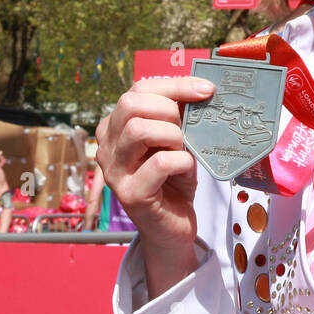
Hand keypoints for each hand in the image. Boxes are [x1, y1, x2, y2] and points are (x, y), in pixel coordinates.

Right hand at [96, 77, 214, 293]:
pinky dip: (182, 162)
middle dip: (169, 109)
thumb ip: (180, 117)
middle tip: (188, 128)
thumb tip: (204, 89)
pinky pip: (160, 162)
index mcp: (116, 127)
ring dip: (173, 135)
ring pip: (140, 130)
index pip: (138, 90)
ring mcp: (114, 171)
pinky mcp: (130, 194)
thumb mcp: (177, 142)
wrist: (173, 227)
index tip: (206, 90)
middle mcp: (107, 146)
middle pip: (131, 104)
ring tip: (184, 151)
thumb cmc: (175, 179)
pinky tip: (186, 170)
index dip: (174, 85)